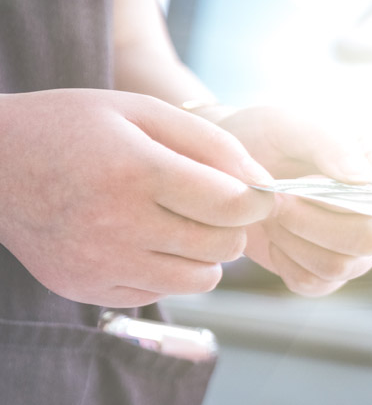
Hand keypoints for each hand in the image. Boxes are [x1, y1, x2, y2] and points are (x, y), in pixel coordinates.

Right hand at [0, 89, 274, 306]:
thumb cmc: (75, 128)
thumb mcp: (142, 112)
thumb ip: (212, 144)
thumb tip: (264, 185)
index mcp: (135, 172)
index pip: (231, 205)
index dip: (256, 200)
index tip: (254, 193)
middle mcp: (117, 224)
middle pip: (223, 246)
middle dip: (232, 226)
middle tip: (213, 205)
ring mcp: (100, 264)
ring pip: (200, 279)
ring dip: (205, 254)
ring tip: (181, 223)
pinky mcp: (87, 289)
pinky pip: (161, 293)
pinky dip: (167, 270)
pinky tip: (142, 240)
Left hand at [212, 106, 371, 295]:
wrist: (234, 162)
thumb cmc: (273, 133)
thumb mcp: (298, 123)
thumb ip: (332, 145)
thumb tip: (363, 182)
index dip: (343, 203)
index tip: (301, 183)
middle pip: (367, 242)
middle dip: (312, 224)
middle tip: (277, 200)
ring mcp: (355, 248)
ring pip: (337, 268)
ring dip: (293, 241)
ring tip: (271, 212)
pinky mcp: (326, 271)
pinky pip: (313, 284)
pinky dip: (285, 262)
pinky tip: (274, 235)